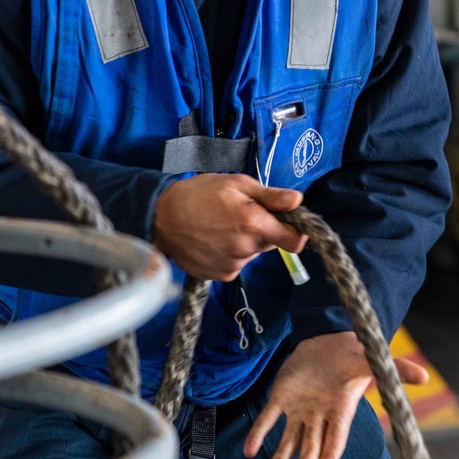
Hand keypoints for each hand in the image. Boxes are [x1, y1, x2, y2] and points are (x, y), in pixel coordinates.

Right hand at [152, 174, 306, 280]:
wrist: (160, 218)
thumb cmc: (198, 195)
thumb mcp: (236, 184)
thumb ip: (270, 196)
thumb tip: (297, 200)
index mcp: (253, 223)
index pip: (295, 241)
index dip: (297, 232)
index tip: (290, 223)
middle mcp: (245, 248)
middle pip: (271, 244)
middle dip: (264, 230)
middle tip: (241, 215)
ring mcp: (232, 265)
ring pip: (252, 253)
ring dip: (244, 242)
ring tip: (220, 226)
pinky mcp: (220, 275)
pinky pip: (236, 264)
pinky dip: (230, 253)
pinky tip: (213, 240)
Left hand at [244, 332, 428, 458]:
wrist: (327, 340)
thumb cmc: (352, 354)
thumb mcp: (372, 361)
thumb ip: (396, 371)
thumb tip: (425, 378)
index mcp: (341, 411)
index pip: (334, 441)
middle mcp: (319, 415)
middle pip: (311, 447)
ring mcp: (299, 408)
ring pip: (289, 438)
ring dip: (281, 457)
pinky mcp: (281, 397)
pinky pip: (268, 418)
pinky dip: (259, 433)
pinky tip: (249, 450)